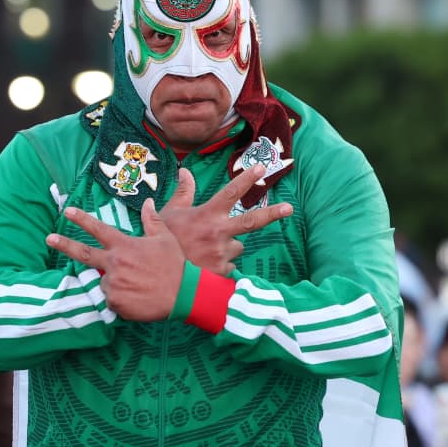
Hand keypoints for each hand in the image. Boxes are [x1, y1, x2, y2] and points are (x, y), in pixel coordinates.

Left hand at [48, 199, 185, 321]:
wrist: (183, 294)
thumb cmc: (175, 265)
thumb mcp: (165, 238)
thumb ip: (152, 220)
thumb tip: (147, 202)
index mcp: (124, 245)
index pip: (98, 229)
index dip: (81, 219)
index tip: (67, 212)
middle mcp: (114, 263)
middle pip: (84, 253)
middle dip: (64, 244)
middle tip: (49, 238)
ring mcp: (113, 283)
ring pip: (104, 281)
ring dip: (116, 282)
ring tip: (138, 285)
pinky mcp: (115, 302)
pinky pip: (112, 299)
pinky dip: (121, 298)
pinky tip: (138, 297)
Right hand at [158, 165, 293, 273]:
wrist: (158, 278)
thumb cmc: (162, 244)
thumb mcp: (169, 215)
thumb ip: (182, 193)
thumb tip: (185, 171)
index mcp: (206, 215)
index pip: (231, 193)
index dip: (247, 179)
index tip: (261, 168)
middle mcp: (218, 232)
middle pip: (252, 220)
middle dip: (273, 213)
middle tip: (289, 208)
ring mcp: (222, 253)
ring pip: (236, 246)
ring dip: (228, 247)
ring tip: (205, 251)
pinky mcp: (222, 272)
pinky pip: (230, 266)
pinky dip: (222, 266)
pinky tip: (206, 266)